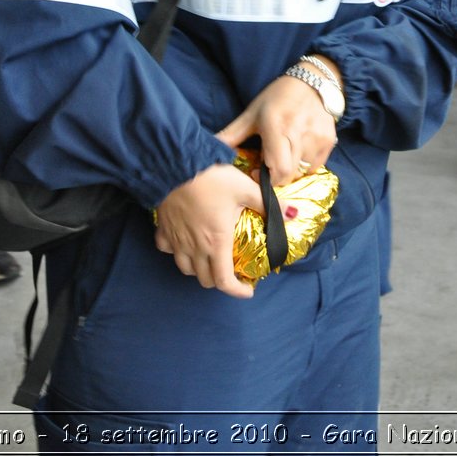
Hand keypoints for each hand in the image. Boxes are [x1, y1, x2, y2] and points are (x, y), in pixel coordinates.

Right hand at [154, 163, 264, 297]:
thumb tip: (293, 214)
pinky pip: (167, 249)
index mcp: (217, 242)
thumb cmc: (212, 177)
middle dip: (221, 280)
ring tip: (210, 258)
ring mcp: (176, 240)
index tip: (249, 290)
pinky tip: (184, 242)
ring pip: (185, 269)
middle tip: (233, 270)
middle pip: (205, 279)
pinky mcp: (163, 229)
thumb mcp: (245, 188)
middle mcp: (195, 247)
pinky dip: (176, 251)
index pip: (224, 282)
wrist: (175, 163)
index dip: (237, 292)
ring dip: (199, 269)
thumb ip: (268, 204)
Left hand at [217, 65, 339, 187]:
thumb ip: (231, 134)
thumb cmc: (278, 97)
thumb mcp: (252, 113)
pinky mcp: (329, 141)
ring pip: (303, 172)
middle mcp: (299, 134)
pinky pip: (315, 166)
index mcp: (277, 127)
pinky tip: (298, 149)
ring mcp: (317, 138)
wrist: (313, 81)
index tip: (257, 171)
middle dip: (276, 177)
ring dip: (291, 170)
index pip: (277, 169)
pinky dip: (305, 165)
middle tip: (269, 164)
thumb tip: (209, 149)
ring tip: (283, 153)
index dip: (266, 180)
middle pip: (290, 175)